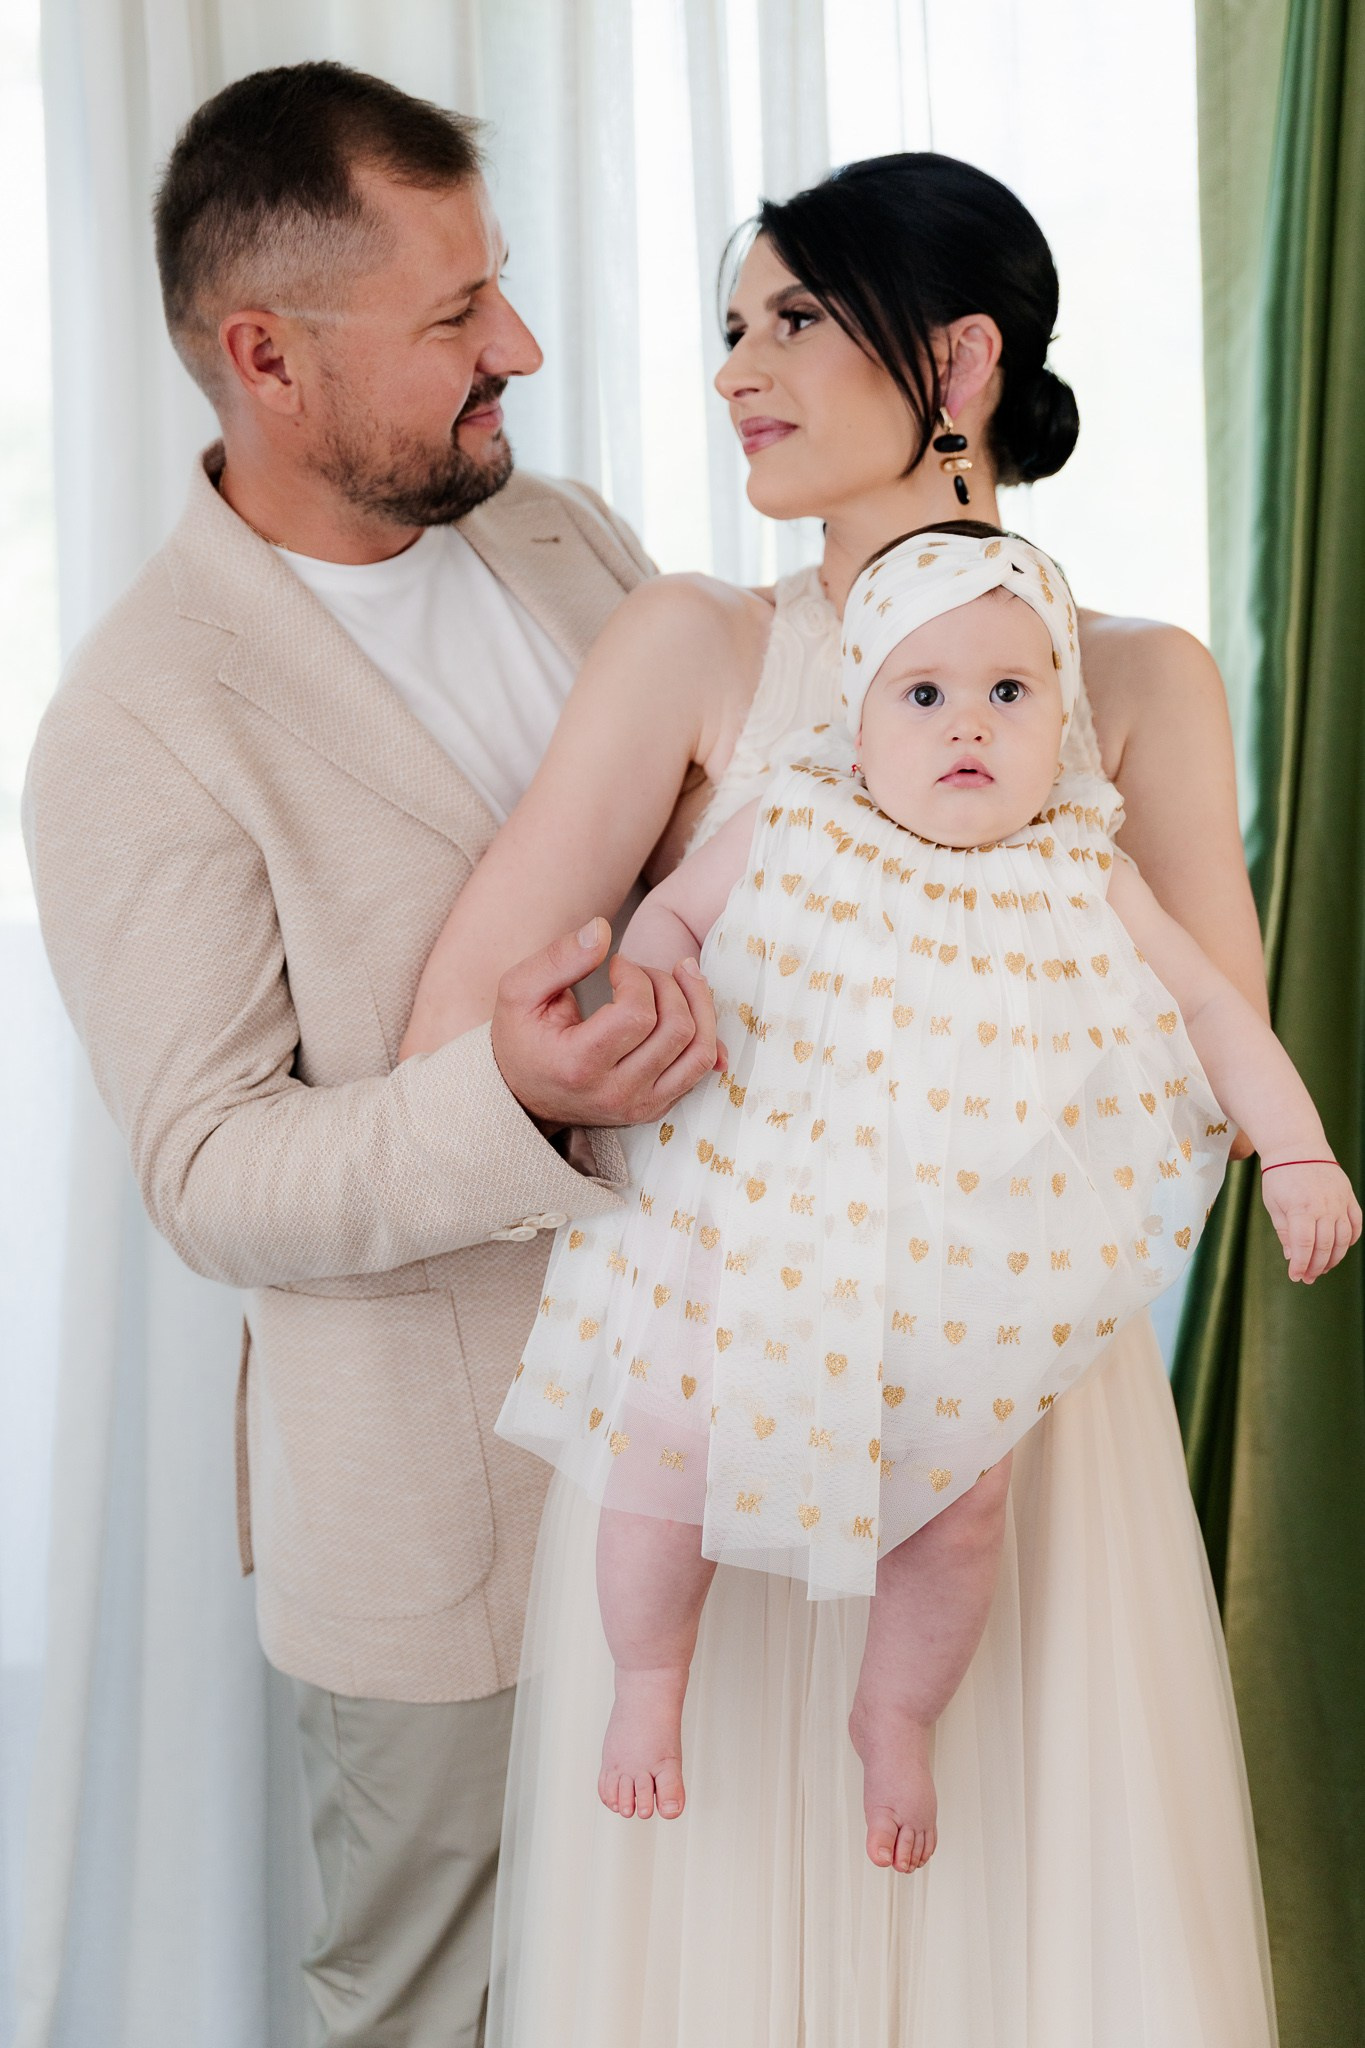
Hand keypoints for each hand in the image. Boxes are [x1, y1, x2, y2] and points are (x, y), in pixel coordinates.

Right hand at [491, 917, 727, 1129]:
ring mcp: (640, 1106)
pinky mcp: (656, 1108)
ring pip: (698, 1050)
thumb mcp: (519, 991)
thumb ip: (559, 958)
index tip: (618, 965)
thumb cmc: (520, 1039)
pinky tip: (686, 1006)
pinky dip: (702, 1032)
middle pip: (675, 1029)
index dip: (636, 976)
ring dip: (696, 1003)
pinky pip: (699, 1067)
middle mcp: (615, 1093)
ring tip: (677, 977)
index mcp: (579, 1065)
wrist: (521, 1096)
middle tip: (642, 972)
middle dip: (667, 984)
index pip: (637, 1014)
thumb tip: (603, 930)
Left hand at [1260, 1158, 1361, 1281]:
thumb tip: (1292, 1257)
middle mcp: (1324, 1207)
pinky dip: (1350, 1239)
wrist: (1297, 1147)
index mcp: (1302, 1209)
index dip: (1300, 1265)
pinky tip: (1340, 1248)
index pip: (1304, 1246)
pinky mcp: (1348, 1197)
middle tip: (1308, 1277)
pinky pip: (1356, 1223)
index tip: (1295, 1277)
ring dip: (1334, 1258)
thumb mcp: (1274, 1205)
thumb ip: (1285, 1232)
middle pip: (1326, 1246)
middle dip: (1316, 1266)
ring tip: (1322, 1267)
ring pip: (1343, 1239)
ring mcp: (1339, 1202)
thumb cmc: (1280, 1177)